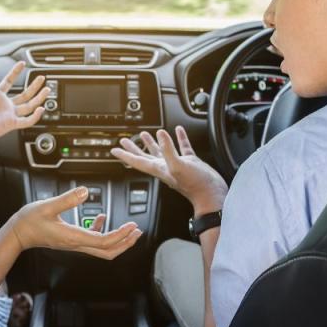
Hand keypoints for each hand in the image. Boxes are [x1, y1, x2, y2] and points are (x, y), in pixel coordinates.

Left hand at [0, 60, 48, 156]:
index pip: (9, 81)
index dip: (16, 72)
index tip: (22, 64)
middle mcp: (4, 105)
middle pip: (24, 94)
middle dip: (33, 86)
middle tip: (41, 78)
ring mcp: (9, 115)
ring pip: (29, 106)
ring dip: (38, 98)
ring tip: (47, 90)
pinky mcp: (11, 124)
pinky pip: (27, 120)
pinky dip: (35, 116)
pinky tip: (40, 109)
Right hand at [9, 186, 142, 259]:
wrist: (18, 233)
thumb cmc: (29, 221)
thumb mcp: (48, 206)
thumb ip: (67, 199)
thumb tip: (85, 192)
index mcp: (73, 237)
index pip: (104, 241)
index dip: (121, 235)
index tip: (131, 226)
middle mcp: (76, 243)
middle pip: (107, 251)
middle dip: (125, 243)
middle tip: (137, 231)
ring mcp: (74, 243)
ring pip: (102, 248)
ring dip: (118, 240)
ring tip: (129, 229)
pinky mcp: (71, 240)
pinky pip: (92, 240)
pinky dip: (102, 232)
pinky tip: (103, 218)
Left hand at [110, 126, 227, 215]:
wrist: (211, 194)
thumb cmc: (194, 185)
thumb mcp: (178, 165)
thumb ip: (168, 150)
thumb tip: (160, 134)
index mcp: (159, 168)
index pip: (137, 161)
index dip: (125, 155)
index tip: (114, 149)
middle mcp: (166, 167)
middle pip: (145, 156)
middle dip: (134, 148)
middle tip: (125, 141)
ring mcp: (177, 165)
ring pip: (161, 151)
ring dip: (153, 143)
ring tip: (145, 135)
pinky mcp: (190, 163)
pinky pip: (182, 148)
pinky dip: (179, 139)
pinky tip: (178, 131)